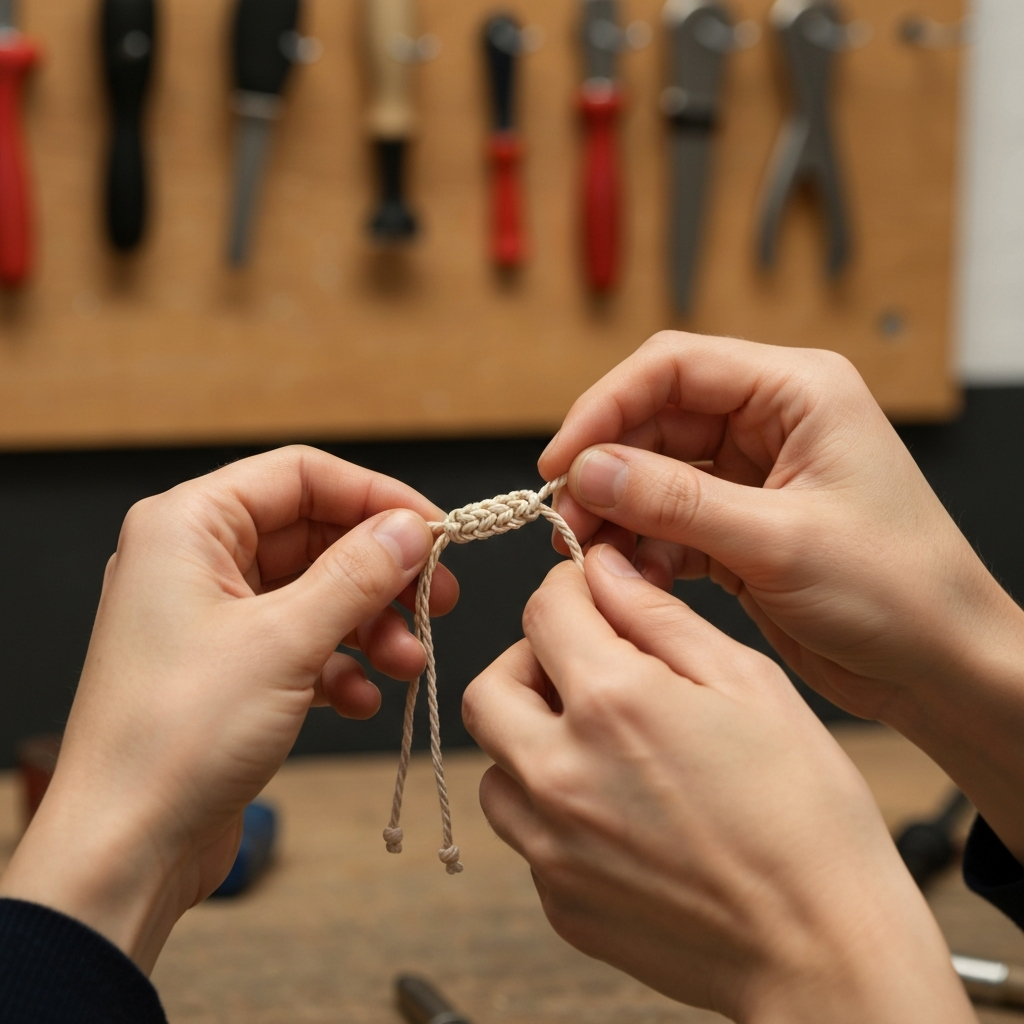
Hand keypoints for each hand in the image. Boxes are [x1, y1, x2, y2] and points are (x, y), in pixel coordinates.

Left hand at [0, 446, 457, 971]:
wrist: (125, 849)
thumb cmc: (175, 736)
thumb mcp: (285, 641)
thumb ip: (356, 575)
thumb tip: (409, 530)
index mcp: (189, 526)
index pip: (300, 475)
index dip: (375, 497)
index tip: (434, 532)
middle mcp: (196, 561)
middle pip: (314, 536)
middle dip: (380, 573)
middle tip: (436, 600)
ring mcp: (211, 617)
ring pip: (315, 594)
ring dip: (370, 626)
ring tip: (407, 663)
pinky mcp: (228, 668)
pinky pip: (301, 643)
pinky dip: (340, 666)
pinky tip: (361, 699)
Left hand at [463, 548, 973, 1023]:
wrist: (824, 951)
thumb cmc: (805, 814)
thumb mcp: (747, 683)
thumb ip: (659, 617)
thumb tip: (605, 570)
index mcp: (611, 704)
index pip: (543, 611)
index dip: (568, 588)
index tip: (589, 596)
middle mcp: (561, 774)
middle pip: (489, 689)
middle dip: (529, 662)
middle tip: (584, 670)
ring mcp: (552, 846)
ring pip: (496, 766)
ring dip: (530, 738)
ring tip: (600, 745)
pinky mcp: (559, 900)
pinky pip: (527, 833)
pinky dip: (553, 805)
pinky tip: (618, 809)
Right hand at [539, 332, 1023, 859]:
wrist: (941, 667)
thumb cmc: (900, 591)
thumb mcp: (778, 541)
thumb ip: (675, 501)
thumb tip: (588, 470)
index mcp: (797, 392)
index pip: (674, 366)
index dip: (605, 406)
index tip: (562, 460)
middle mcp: (771, 423)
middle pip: (655, 419)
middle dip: (606, 468)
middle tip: (566, 516)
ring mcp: (752, 476)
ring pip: (654, 474)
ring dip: (618, 512)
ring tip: (590, 554)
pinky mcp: (739, 526)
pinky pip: (669, 522)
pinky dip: (644, 548)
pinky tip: (633, 578)